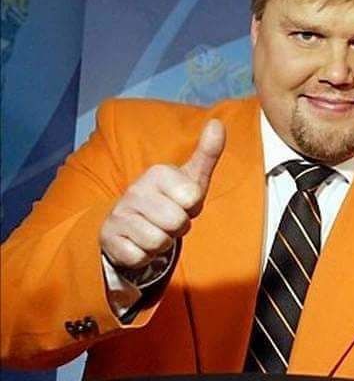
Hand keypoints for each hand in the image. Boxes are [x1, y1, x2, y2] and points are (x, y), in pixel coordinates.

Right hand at [100, 119, 224, 269]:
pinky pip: (141, 257)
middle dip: (178, 228)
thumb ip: (207, 153)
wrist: (130, 226)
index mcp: (157, 173)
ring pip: (159, 242)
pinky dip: (145, 257)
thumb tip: (217, 123)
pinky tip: (139, 243)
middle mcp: (134, 190)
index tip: (181, 203)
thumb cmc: (170, 200)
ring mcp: (119, 214)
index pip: (192, 199)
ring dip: (162, 243)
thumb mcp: (192, 179)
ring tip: (155, 230)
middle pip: (177, 223)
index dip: (192, 207)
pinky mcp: (109, 239)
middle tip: (168, 220)